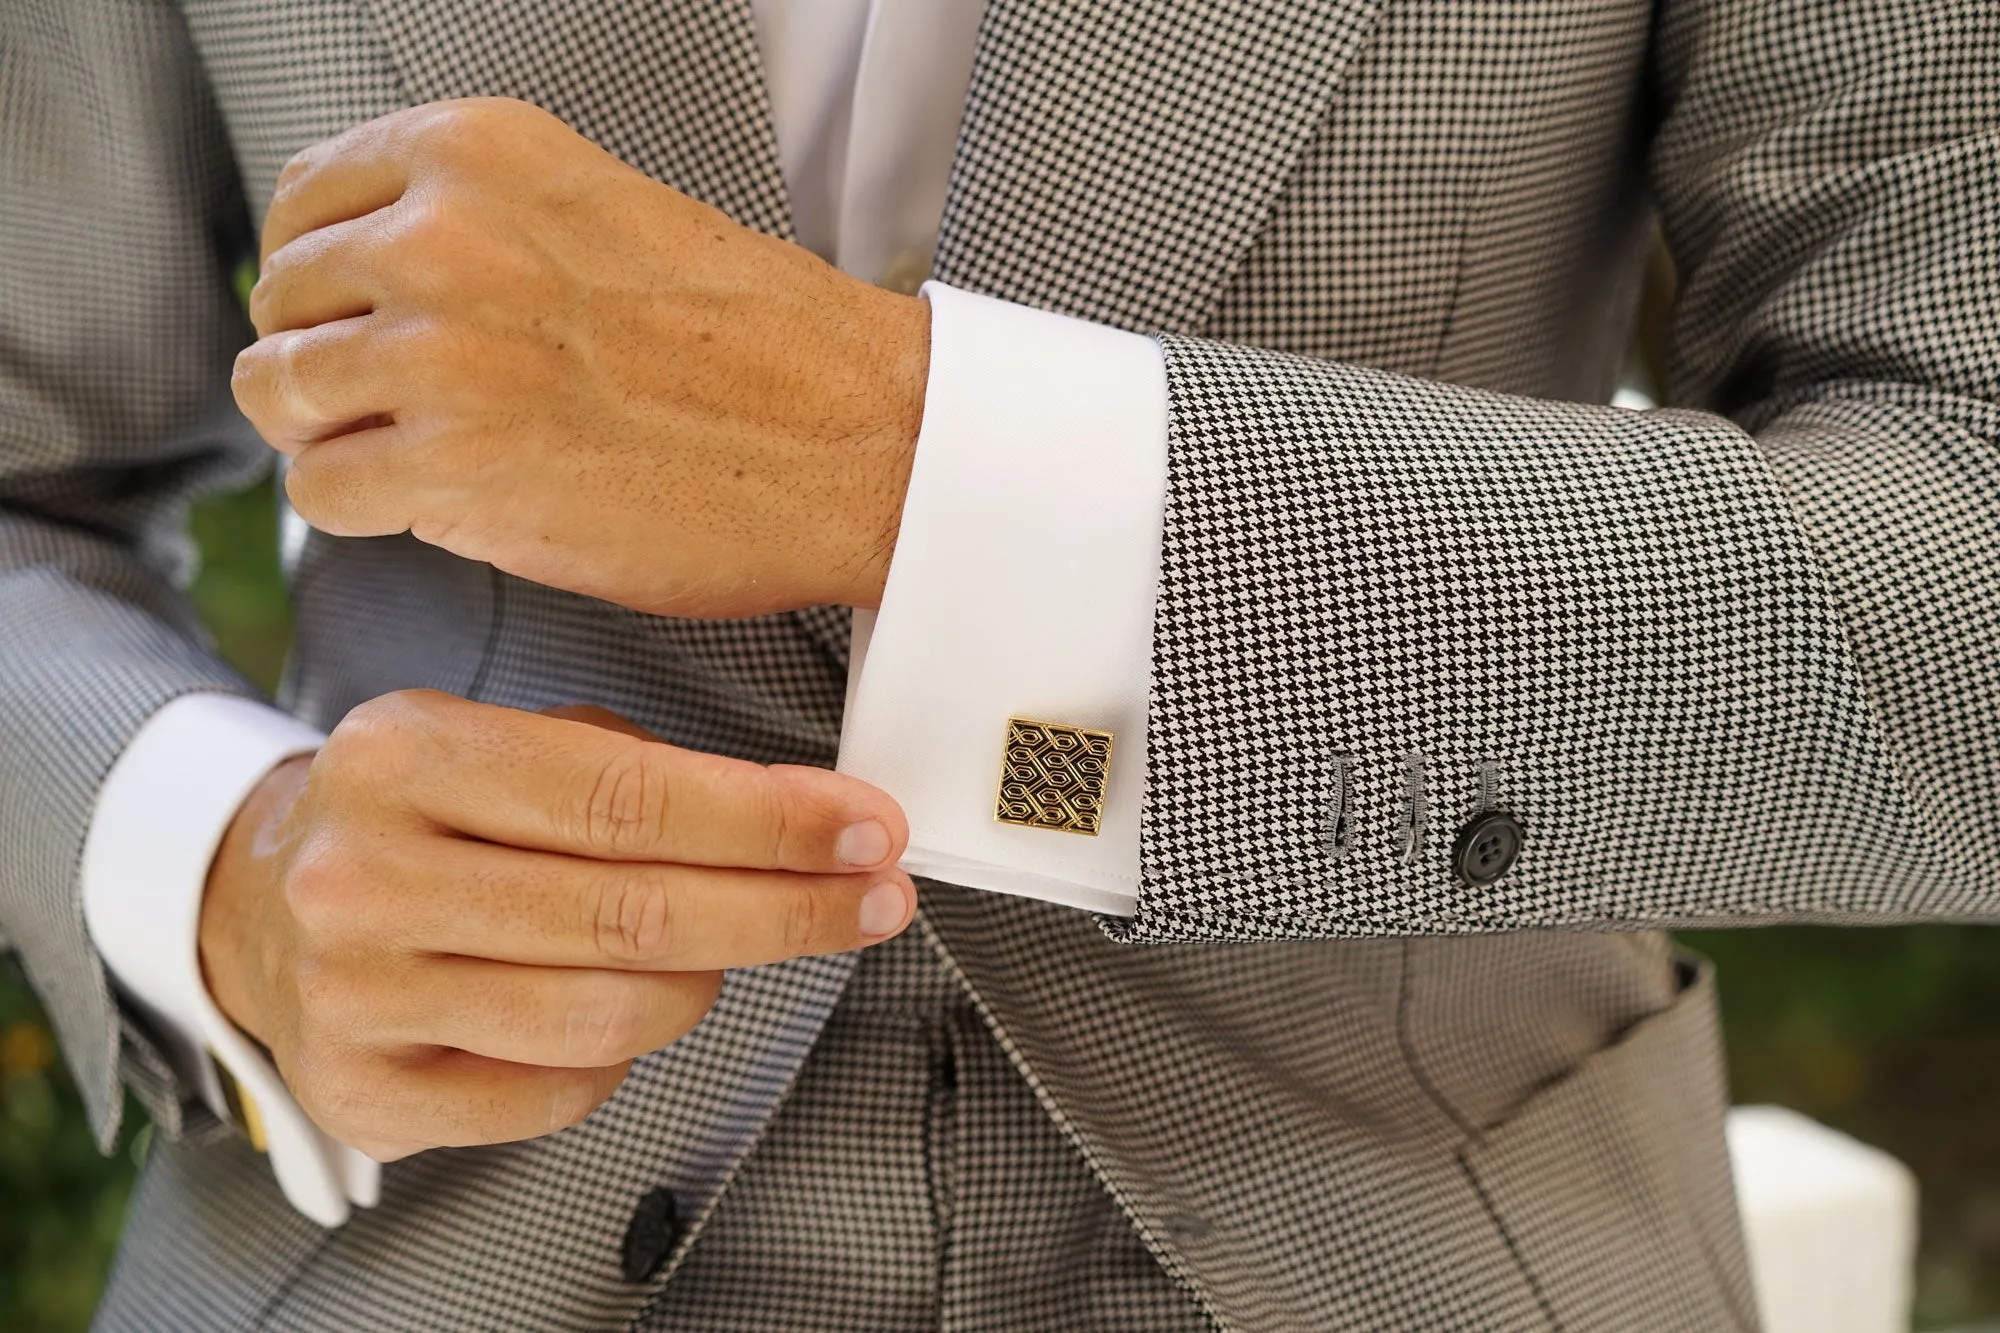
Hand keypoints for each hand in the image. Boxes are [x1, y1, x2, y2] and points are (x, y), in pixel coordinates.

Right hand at [197, 690, 914, 1159]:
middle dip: (786, 909)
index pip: (630, 798)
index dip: (770, 824)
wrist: (264, 900)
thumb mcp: (499, 738)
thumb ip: (630, 767)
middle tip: (872, 898)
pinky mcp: (365, 1091)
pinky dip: (624, 1054)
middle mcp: (367, 874)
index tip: (866, 830)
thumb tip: (801, 817)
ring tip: (732, 946)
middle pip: (634, 915)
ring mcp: (357, 993)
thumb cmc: (421, 816)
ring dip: (710, 982)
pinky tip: (629, 1006)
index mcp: (405, 754)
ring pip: (608, 1015)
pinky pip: (559, 1092)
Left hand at [232, 97, 928, 617]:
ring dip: (337, 438)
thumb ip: (482, 230)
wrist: (857, 437)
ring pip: (280, 393)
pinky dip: (361, 510)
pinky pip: (321, 490)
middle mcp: (444, 234)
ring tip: (417, 459)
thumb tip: (371, 289)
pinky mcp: (455, 464)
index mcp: (481, 152)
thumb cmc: (761, 345)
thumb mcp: (605, 217)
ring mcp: (441, 349)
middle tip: (399, 408)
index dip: (321, 277)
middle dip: (327, 362)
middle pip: (282, 301)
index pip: (305, 201)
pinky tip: (434, 506)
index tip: (358, 322)